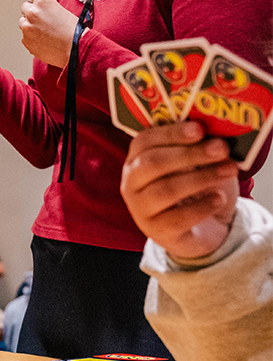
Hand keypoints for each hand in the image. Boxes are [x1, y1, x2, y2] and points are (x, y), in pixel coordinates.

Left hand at [19, 0, 76, 67]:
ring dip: (31, 24)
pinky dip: (32, 37)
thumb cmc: (74, 31)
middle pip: (25, 7)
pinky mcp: (25, 40)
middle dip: (32, 11)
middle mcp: (32, 12)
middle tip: (44, 18)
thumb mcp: (61, 9)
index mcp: (43, 1)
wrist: (76, 50)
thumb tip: (40, 4)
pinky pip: (25, 35)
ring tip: (46, 31)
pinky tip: (44, 39)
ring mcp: (27, 27)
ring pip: (23, 22)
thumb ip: (47, 5)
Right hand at [121, 122, 238, 259]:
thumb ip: (196, 148)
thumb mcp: (195, 164)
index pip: (144, 141)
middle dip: (188, 154)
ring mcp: (140, 209)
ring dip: (200, 178)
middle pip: (152, 164)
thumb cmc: (196, 189)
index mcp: (136, 160)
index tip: (199, 128)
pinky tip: (219, 198)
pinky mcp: (157, 231)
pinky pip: (177, 218)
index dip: (170, 133)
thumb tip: (213, 136)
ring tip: (228, 171)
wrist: (202, 228)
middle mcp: (131, 183)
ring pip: (164, 190)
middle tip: (220, 148)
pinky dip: (202, 207)